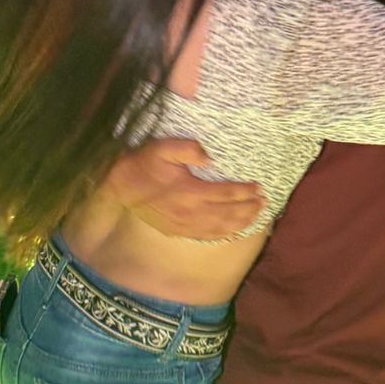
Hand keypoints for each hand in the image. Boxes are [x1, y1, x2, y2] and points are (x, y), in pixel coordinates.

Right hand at [102, 137, 264, 240]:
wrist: (120, 186)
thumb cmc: (144, 165)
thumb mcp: (162, 148)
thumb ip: (186, 149)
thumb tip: (207, 157)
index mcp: (189, 192)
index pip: (226, 193)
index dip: (244, 191)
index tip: (258, 187)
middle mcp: (190, 213)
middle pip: (228, 213)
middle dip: (249, 208)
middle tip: (264, 202)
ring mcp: (184, 225)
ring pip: (220, 227)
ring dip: (241, 222)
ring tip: (257, 215)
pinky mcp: (178, 231)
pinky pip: (207, 235)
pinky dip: (224, 233)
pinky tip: (234, 229)